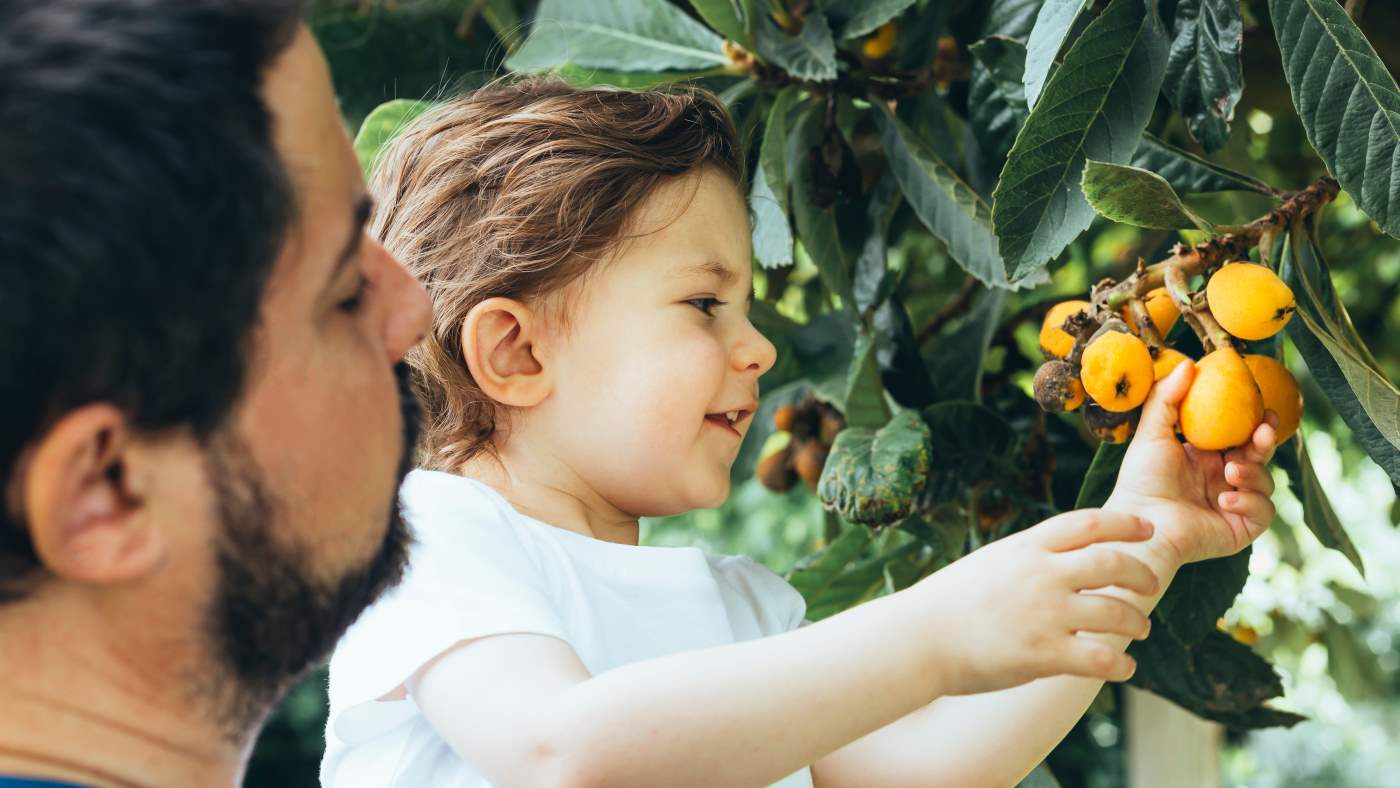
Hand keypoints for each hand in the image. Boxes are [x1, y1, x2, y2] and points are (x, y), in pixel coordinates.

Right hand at [920, 510, 1158, 695]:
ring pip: (1117, 611)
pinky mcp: (1044, 653)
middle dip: (1141, 572)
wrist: (917, 638)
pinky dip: (1121, 664)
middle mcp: (1041, 574)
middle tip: (1152, 583)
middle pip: (1113, 562)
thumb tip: (1062, 557)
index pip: (1089, 522)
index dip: (1125, 522)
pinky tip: (1124, 668)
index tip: (1147, 527)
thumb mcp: (991, 563)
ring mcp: (1045, 613)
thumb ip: (1029, 558)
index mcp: (1027, 547)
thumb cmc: (949, 604)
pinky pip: (1101, 658)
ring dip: (1138, 620)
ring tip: (1141, 627)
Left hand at [1105, 360, 1277, 568]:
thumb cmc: (1140, 481)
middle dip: (1266, 442)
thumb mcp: (1152, 433)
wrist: (1140, 523)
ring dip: (1254, 474)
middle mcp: (1222, 480)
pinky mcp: (1240, 529)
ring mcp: (1234, 505)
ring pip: (1266, 483)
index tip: (1264, 408)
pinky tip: (1225, 499)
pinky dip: (1250, 502)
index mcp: (1205, 458)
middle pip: (1260, 456)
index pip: (1240, 436)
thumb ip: (1167, 399)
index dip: (1257, 423)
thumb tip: (1189, 364)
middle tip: (1264, 431)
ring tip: (1230, 472)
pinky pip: (1264, 512)